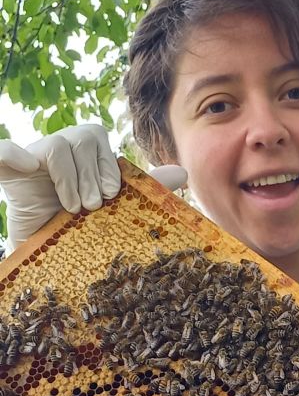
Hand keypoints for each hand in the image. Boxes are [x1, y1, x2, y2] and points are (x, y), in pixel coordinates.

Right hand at [0, 124, 186, 253]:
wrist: (43, 258)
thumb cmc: (81, 231)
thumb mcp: (113, 210)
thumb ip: (143, 189)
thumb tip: (182, 174)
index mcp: (83, 153)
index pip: (96, 137)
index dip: (106, 164)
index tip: (111, 194)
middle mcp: (59, 150)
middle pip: (81, 137)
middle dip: (93, 174)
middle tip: (94, 206)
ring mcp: (32, 158)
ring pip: (56, 146)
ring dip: (70, 178)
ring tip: (74, 209)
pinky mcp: (9, 171)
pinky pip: (4, 151)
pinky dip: (13, 154)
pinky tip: (27, 166)